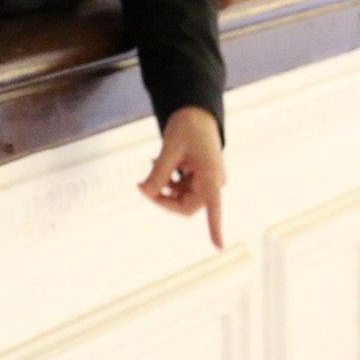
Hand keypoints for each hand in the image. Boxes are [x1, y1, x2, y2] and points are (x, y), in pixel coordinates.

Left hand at [139, 106, 225, 248]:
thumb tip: (145, 192)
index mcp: (212, 175)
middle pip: (186, 205)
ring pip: (181, 197)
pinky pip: (181, 188)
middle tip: (141, 186)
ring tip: (153, 163)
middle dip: (163, 198)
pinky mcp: (198, 177)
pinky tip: (156, 163)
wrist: (195, 112)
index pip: (214, 207)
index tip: (219, 247)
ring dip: (164, 187)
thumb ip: (158, 172)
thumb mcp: (169, 149)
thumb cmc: (187, 126)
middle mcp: (212, 182)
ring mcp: (206, 180)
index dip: (215, 227)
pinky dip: (167, 180)